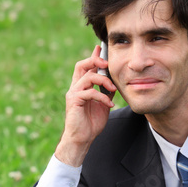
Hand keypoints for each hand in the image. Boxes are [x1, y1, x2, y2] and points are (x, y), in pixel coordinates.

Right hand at [55, 45, 116, 166]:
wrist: (82, 139)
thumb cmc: (91, 122)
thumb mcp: (103, 103)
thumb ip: (106, 92)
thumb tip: (114, 82)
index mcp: (82, 86)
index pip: (85, 67)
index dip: (93, 57)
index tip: (100, 48)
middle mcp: (75, 87)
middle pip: (82, 65)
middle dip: (95, 61)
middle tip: (107, 64)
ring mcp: (73, 93)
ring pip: (88, 77)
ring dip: (104, 81)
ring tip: (113, 90)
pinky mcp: (74, 101)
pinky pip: (89, 92)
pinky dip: (102, 97)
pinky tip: (110, 104)